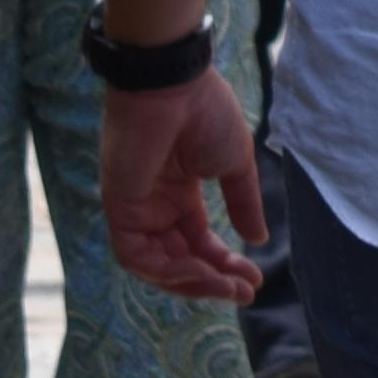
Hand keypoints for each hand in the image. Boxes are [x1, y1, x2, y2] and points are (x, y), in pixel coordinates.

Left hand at [100, 68, 267, 304]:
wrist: (174, 86)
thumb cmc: (206, 113)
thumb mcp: (234, 163)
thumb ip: (243, 203)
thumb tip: (258, 239)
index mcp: (180, 193)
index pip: (199, 242)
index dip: (225, 264)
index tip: (255, 279)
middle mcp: (155, 207)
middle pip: (180, 260)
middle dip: (212, 280)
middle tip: (245, 291)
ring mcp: (136, 210)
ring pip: (159, 266)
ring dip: (193, 281)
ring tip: (229, 286)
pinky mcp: (119, 210)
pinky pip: (138, 257)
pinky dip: (167, 270)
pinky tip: (200, 271)